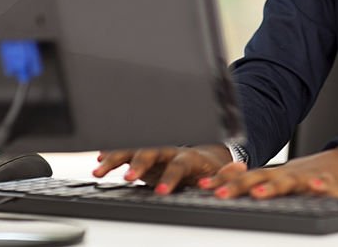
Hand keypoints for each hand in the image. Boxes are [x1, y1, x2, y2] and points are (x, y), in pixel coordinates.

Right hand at [93, 144, 235, 193]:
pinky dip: (112, 153)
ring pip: (133, 148)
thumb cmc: (209, 167)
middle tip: (126, 177)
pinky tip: (99, 158)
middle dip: (138, 163)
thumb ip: (227, 174)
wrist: (202, 154)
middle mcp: (169, 149)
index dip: (171, 177)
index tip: (162, 190)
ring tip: (99, 169)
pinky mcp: (143, 154)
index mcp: (188, 156)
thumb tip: (238, 169)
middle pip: (151, 150)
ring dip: (116, 157)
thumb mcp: (221, 172)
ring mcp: (154, 150)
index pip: (179, 164)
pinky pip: (126, 150)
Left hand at [198, 146, 337, 198]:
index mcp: (275, 175)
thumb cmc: (308, 176)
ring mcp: (309, 178)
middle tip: (221, 193)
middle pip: (262, 179)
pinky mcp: (332, 186)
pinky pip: (327, 187)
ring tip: (259, 193)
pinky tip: (317, 189)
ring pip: (290, 182)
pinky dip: (321, 187)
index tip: (203, 188)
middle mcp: (289, 174)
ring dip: (274, 187)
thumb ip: (254, 183)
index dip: (225, 182)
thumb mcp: (280, 179)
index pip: (245, 177)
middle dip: (241, 186)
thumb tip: (221, 186)